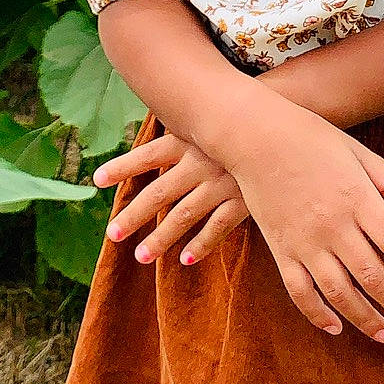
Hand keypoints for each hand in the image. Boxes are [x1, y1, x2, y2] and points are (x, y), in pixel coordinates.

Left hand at [98, 134, 250, 264]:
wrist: (286, 123)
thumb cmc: (241, 122)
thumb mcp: (208, 123)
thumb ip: (183, 133)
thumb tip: (156, 142)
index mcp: (188, 141)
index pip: (148, 155)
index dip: (122, 166)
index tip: (97, 179)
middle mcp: (200, 163)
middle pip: (158, 192)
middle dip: (134, 215)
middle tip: (112, 234)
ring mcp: (221, 183)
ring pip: (184, 215)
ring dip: (161, 237)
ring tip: (141, 256)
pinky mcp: (244, 199)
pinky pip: (218, 226)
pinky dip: (201, 244)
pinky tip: (184, 260)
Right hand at [216, 94, 383, 341]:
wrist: (254, 136)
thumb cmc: (310, 138)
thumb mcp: (355, 151)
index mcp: (356, 199)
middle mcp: (332, 226)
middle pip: (373, 276)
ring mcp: (304, 242)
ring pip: (339, 292)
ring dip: (365, 319)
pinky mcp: (280, 249)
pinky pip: (299, 291)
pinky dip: (317, 313)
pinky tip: (335, 327)